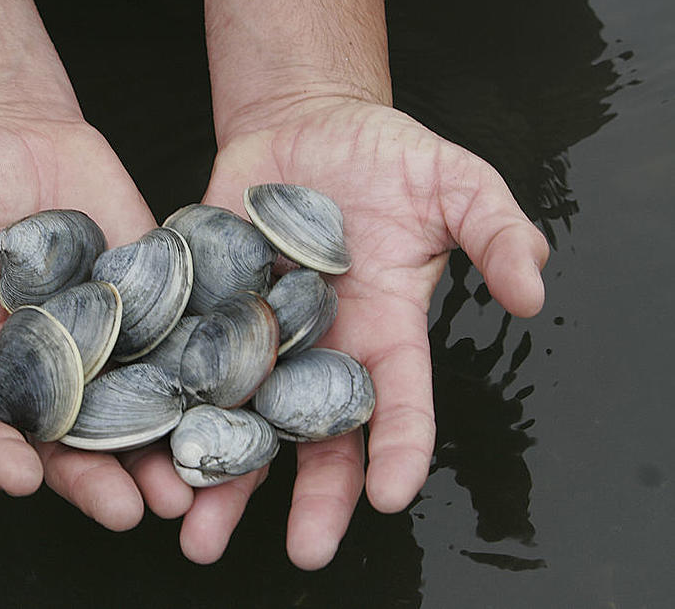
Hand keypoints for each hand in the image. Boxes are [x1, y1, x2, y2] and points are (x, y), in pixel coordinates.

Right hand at [0, 111, 193, 528]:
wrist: (7, 130)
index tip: (20, 478)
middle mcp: (45, 359)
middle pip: (71, 436)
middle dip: (99, 477)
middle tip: (132, 511)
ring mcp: (101, 330)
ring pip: (132, 403)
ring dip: (160, 447)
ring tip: (189, 483)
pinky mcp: (147, 294)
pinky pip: (174, 336)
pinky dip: (196, 370)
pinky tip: (225, 399)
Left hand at [186, 98, 548, 568]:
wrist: (306, 125)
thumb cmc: (388, 156)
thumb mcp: (457, 184)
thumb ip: (498, 233)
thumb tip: (534, 292)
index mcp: (384, 332)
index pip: (399, 403)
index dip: (400, 449)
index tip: (392, 496)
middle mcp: (320, 348)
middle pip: (317, 436)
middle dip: (312, 497)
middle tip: (302, 554)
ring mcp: (259, 333)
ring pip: (241, 418)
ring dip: (221, 475)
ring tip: (194, 531)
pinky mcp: (205, 305)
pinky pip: (184, 359)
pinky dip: (165, 401)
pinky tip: (145, 445)